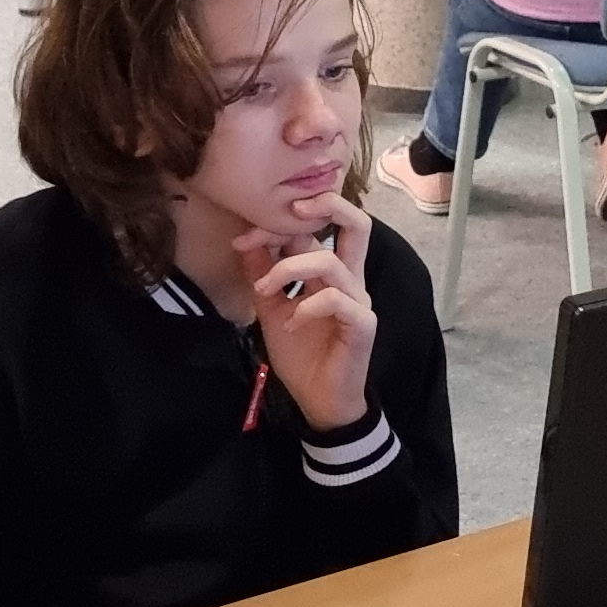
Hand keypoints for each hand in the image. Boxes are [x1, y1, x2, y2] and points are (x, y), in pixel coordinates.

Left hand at [234, 189, 374, 432]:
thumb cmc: (301, 354)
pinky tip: (290, 323)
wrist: (318, 400)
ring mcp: (358, 301)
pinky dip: (306, 306)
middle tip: (291, 210)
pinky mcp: (362, 325)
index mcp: (332, 272)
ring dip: (289, 269)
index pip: (318, 228)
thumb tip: (244, 240)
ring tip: (263, 289)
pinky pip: (335, 301)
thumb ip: (263, 274)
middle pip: (357, 224)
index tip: (245, 238)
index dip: (281, 224)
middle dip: (326, 206)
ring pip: (331, 263)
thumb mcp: (272, 308)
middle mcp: (350, 280)